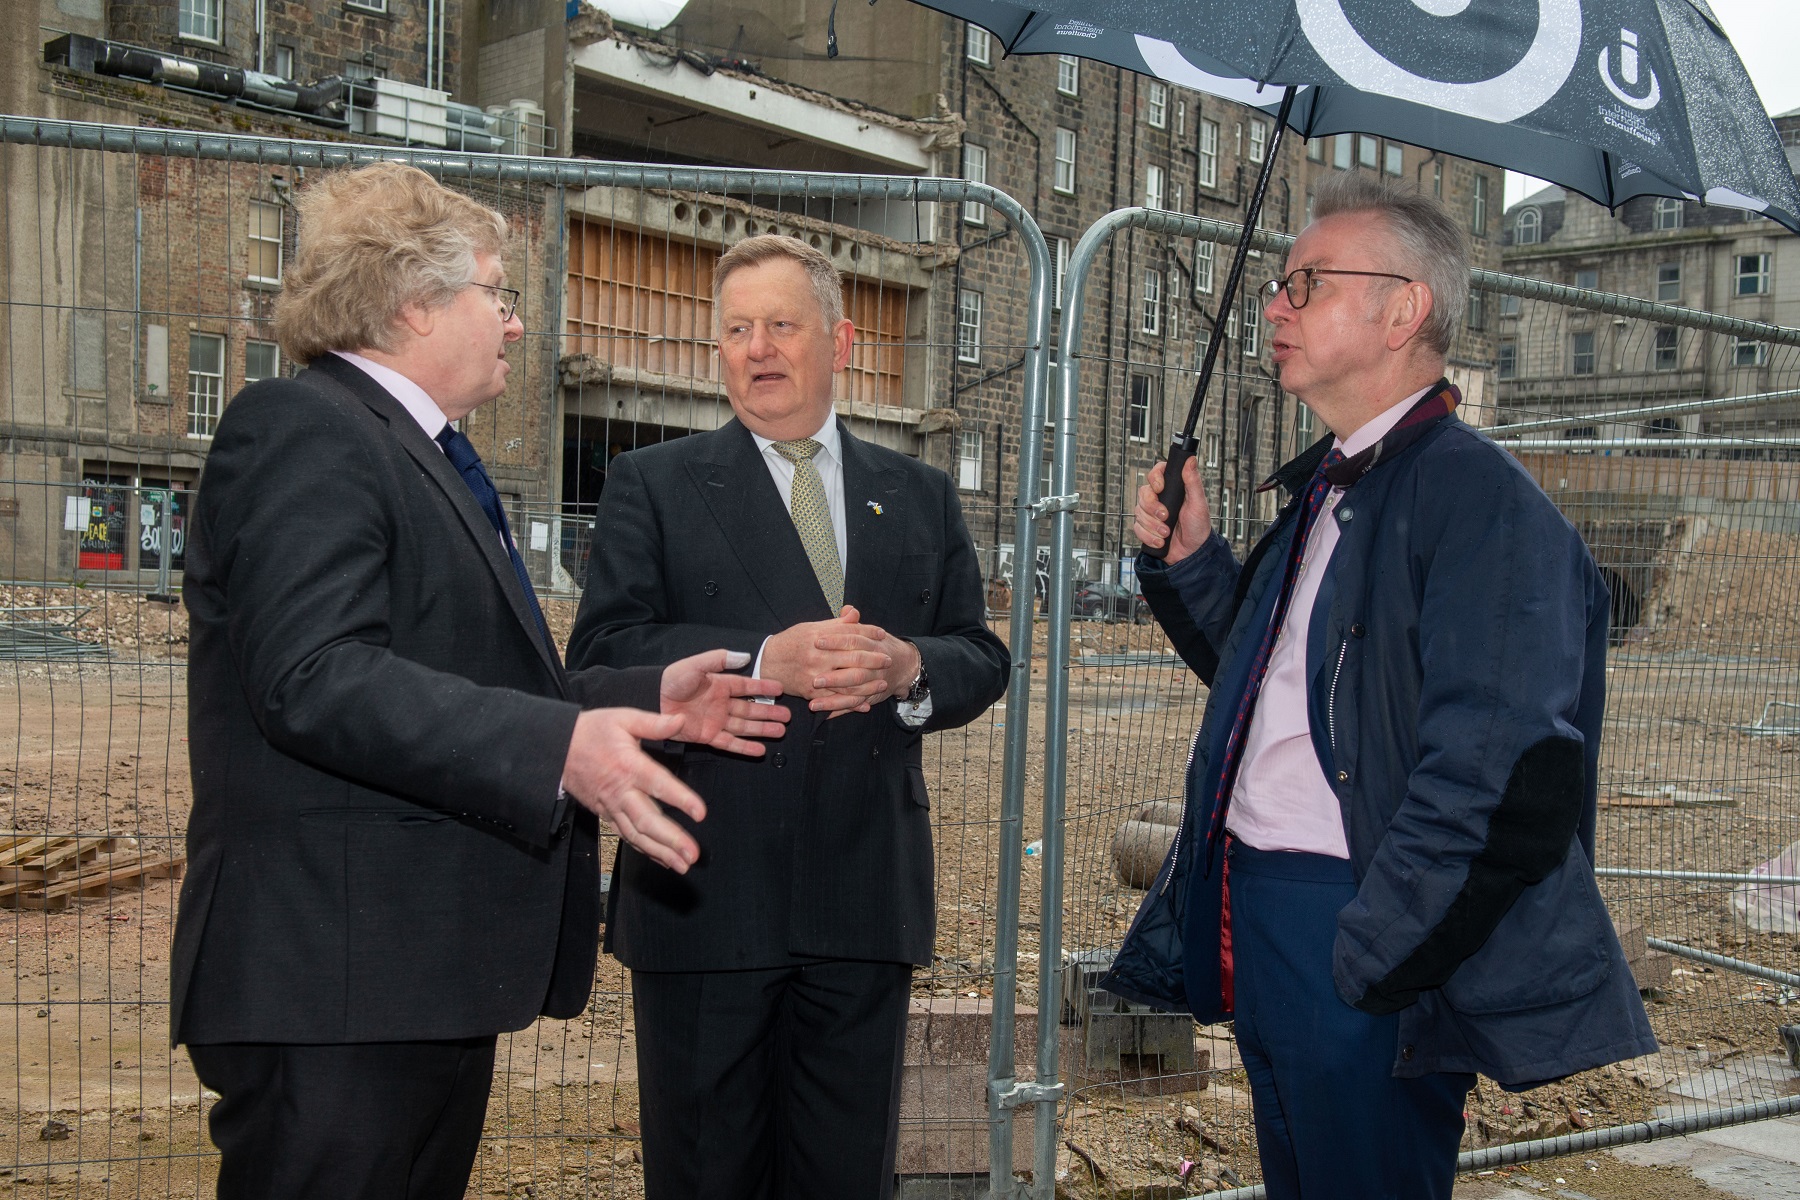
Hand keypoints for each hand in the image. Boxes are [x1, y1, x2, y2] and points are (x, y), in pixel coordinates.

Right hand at [562, 708, 706, 872]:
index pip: (658, 784)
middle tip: (693, 855)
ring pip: (636, 834)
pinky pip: (626, 836)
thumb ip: (654, 723)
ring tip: (683, 866)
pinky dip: (644, 850)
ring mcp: (612, 807)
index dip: (680, 799)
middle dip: (671, 839)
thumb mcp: (623, 718)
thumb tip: (681, 720)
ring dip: (660, 852)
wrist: (557, 748)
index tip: (701, 813)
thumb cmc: (593, 731)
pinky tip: (663, 860)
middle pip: (647, 820)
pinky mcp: (605, 815)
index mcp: (629, 766)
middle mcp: (621, 791)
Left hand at [659, 648, 789, 754]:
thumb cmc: (672, 680)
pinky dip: (744, 747)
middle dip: (769, 713)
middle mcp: (721, 703)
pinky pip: (730, 742)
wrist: (652, 701)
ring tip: (781, 731)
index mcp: (719, 684)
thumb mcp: (696, 665)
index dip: (763, 687)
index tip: (780, 689)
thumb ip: (719, 659)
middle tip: (788, 716)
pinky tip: (760, 749)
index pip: (747, 686)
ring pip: (744, 726)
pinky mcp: (707, 736)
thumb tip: (745, 656)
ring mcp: (715, 720)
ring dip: (762, 729)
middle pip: (750, 708)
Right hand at [760, 605, 902, 716]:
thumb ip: (835, 624)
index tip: (881, 634)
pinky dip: (851, 703)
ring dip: (868, 684)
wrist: (767, 663)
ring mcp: (815, 676)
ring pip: (847, 682)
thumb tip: (854, 613)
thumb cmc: (790, 643)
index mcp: (818, 637)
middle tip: (888, 659)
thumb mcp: (810, 627)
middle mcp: (818, 656)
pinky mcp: (812, 693)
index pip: (849, 633)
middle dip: (873, 659)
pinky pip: (835, 700)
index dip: (867, 632)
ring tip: (882, 683)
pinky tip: (865, 703)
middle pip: (853, 658)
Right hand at [1134, 455, 1210, 564]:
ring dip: (1152, 525)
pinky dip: (1148, 536)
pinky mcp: (1145, 528)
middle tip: (1166, 517)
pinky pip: (1137, 528)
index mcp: (1172, 488)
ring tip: (1166, 533)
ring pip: (1139, 512)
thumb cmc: (1198, 527)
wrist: (1192, 552)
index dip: (1154, 478)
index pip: (1156, 473)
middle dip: (1152, 507)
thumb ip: (1193, 481)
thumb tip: (1191, 460)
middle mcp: (1159, 498)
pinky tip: (1160, 541)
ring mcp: (1151, 513)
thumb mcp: (1198, 503)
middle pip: (1143, 493)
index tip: (1160, 488)